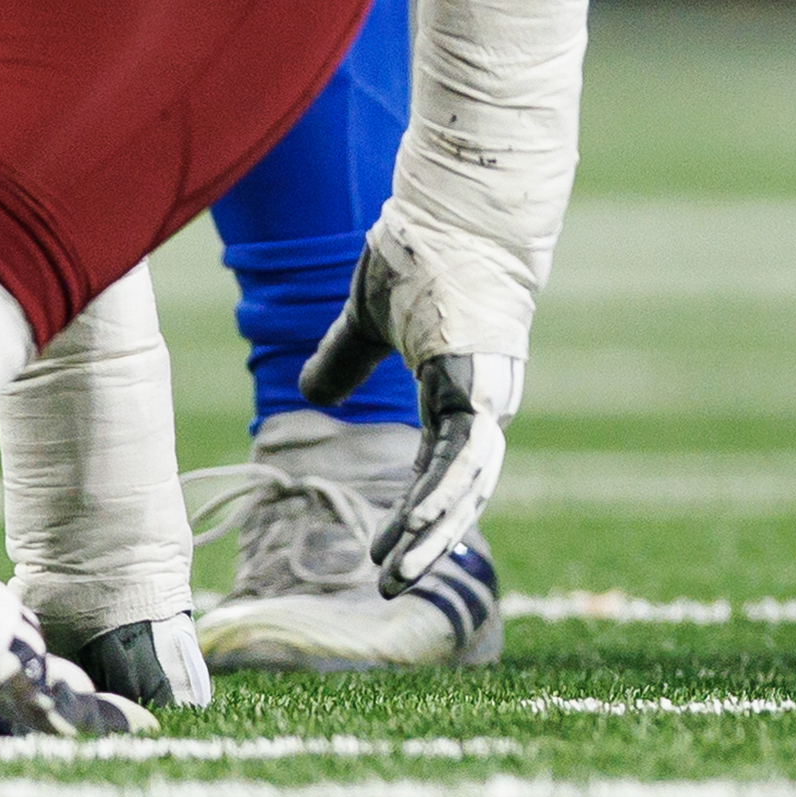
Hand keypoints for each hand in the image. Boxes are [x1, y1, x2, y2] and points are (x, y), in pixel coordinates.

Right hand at [300, 208, 532, 591]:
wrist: (452, 207)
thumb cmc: (422, 253)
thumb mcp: (368, 320)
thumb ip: (345, 359)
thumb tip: (308, 393)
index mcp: (458, 394)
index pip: (440, 471)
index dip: (418, 514)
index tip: (385, 554)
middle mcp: (481, 404)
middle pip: (459, 491)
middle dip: (427, 543)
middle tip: (390, 589)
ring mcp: (486, 396)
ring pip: (465, 484)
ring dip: (431, 532)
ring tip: (394, 575)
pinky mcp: (479, 385)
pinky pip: (462, 454)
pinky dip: (442, 493)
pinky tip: (417, 528)